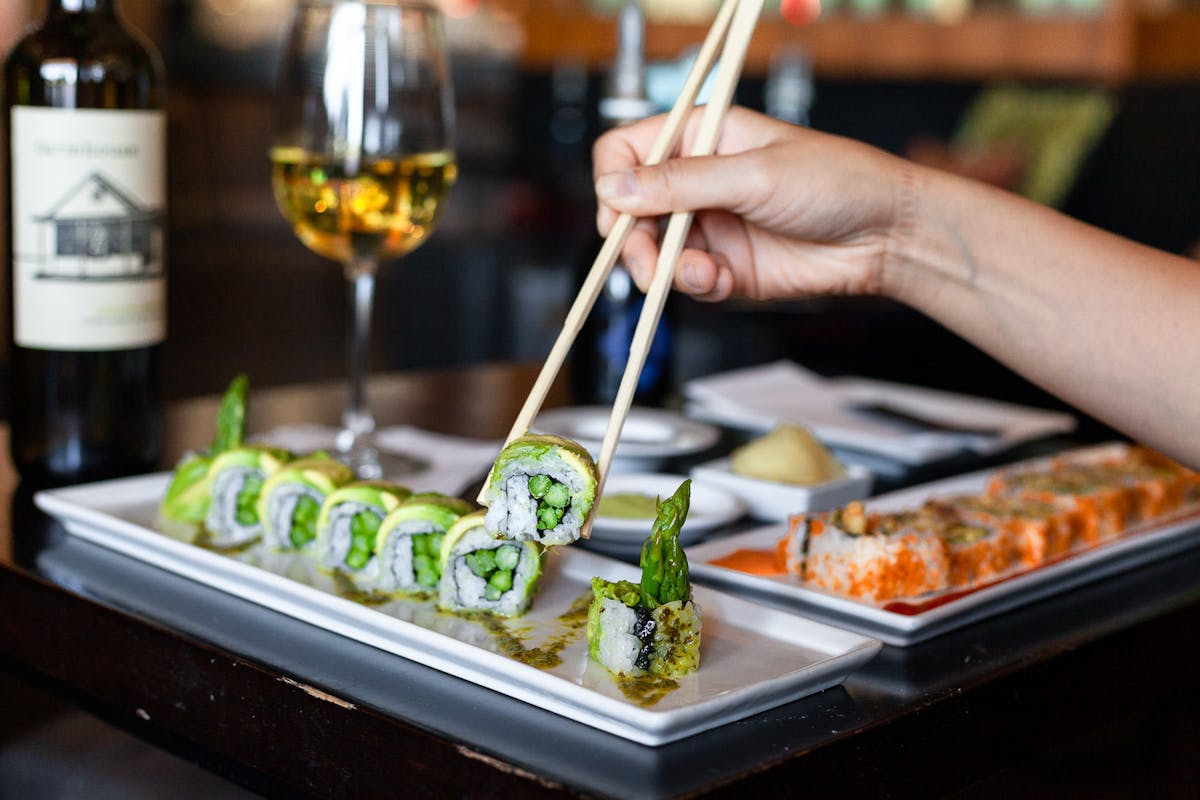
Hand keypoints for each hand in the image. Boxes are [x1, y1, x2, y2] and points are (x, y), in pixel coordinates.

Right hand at [593, 106, 908, 301]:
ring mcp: (710, 226)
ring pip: (653, 252)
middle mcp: (698, 182)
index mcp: (701, 137)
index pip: (627, 150)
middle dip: (633, 240)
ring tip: (699, 274)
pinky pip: (686, 282)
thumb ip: (682, 183)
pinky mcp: (725, 267)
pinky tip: (721, 281)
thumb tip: (616, 187)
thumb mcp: (754, 175)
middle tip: (646, 261)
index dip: (614, 181)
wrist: (885, 236)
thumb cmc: (837, 184)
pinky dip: (695, 286)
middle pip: (631, 210)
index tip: (620, 211)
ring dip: (664, 269)